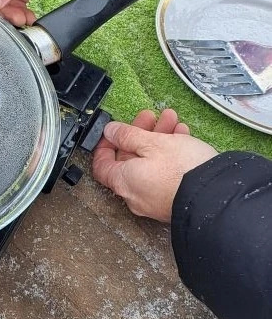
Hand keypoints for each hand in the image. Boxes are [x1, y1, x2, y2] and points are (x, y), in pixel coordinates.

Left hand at [92, 109, 217, 222]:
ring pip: (150, 164)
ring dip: (159, 139)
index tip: (114, 131)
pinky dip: (170, 155)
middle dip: (140, 134)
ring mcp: (154, 201)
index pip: (102, 165)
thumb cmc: (182, 171)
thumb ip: (128, 135)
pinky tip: (182, 136)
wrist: (216, 196)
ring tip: (172, 121)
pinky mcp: (172, 201)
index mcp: (124, 181)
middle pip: (130, 160)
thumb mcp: (153, 143)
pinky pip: (164, 175)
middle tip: (150, 117)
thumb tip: (111, 131)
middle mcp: (135, 195)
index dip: (105, 145)